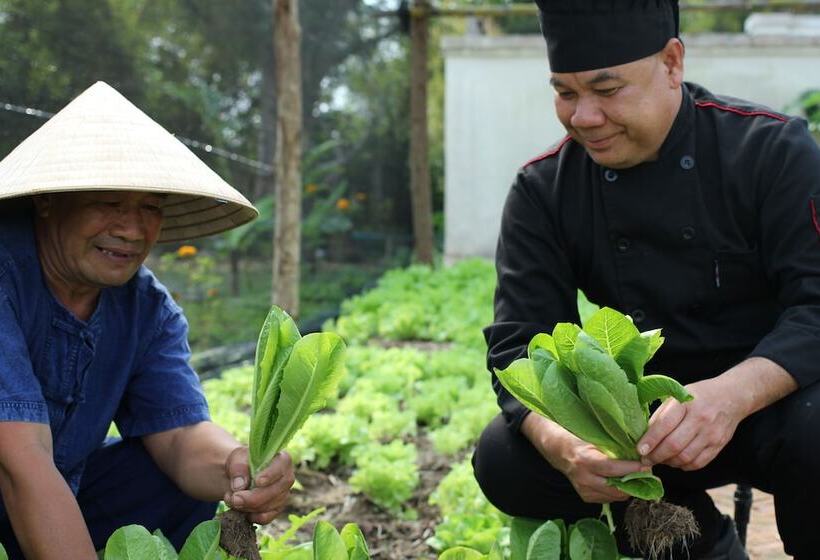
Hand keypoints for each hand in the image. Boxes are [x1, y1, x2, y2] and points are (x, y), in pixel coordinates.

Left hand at [224, 447, 294, 524]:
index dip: (271, 475)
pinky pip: (266, 518)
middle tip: (233, 498)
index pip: (282, 467)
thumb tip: (239, 486)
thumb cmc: (241, 464)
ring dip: (247, 507)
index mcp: (282, 460)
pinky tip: (240, 509)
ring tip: (231, 499)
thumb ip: (238, 469)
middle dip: (252, 498)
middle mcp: (287, 478)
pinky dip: (251, 516)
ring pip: (269, 506)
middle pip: (275, 491)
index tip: (257, 481)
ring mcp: (283, 495)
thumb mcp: (237, 459)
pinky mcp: (276, 510)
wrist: (239, 476)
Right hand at [522, 414, 643, 503]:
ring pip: (613, 495)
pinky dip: (617, 491)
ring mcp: (582, 488)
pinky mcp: (584, 495)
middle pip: (616, 487)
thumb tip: (635, 444)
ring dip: (628, 487)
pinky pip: (606, 498)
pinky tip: (622, 481)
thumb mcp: (588, 434)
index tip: (646, 464)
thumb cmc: (572, 434)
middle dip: (635, 481)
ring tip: (638, 476)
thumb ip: (609, 441)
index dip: (632, 469)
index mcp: (583, 459)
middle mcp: (582, 477)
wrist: (552, 446)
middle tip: (648, 472)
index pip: (612, 469)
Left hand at [637, 377, 743, 470]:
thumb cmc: (698, 396)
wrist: (731, 397)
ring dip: (668, 462)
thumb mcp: (677, 396)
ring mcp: (712, 434)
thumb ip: (661, 415)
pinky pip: (698, 463)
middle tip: (646, 459)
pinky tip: (676, 461)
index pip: (664, 425)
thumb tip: (645, 437)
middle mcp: (700, 419)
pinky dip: (683, 466)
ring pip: (685, 457)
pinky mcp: (719, 445)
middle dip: (656, 456)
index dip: (650, 440)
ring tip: (660, 459)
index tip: (639, 450)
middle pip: (674, 445)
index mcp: (686, 403)